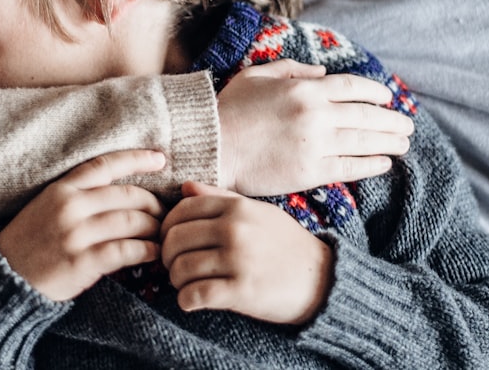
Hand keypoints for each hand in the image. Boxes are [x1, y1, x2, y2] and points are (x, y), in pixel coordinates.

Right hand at [0, 150, 166, 301]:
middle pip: (128, 196)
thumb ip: (80, 195)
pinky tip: (153, 253)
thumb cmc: (32, 240)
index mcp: (62, 189)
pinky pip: (125, 251)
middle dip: (153, 204)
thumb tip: (125, 193)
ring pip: (131, 222)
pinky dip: (146, 251)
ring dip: (154, 228)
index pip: (106, 165)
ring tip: (162, 234)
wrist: (5, 276)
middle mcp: (70, 206)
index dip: (137, 159)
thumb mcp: (48, 205)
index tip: (160, 159)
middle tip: (165, 214)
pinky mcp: (82, 262)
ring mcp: (75, 234)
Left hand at [161, 181, 332, 324]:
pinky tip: (191, 300)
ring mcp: (239, 260)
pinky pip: (195, 294)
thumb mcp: (257, 212)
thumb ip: (220, 198)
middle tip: (173, 267)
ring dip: (175, 280)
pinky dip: (185, 300)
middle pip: (175, 239)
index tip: (170, 242)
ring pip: (181, 268)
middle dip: (166, 256)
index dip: (167, 228)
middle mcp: (235, 229)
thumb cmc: (285, 244)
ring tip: (183, 284)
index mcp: (237, 207)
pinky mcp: (242, 291)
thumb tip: (185, 188)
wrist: (322, 279)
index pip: (182, 210)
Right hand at [216, 60, 412, 195]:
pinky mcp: (310, 171)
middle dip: (392, 120)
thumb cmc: (227, 110)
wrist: (211, 148)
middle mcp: (316, 114)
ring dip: (389, 141)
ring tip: (404, 143)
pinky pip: (351, 167)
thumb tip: (322, 72)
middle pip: (366, 115)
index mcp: (304, 88)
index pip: (353, 87)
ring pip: (364, 140)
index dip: (376, 92)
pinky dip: (372, 164)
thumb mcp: (256, 76)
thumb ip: (292, 69)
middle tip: (407, 125)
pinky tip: (384, 163)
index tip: (389, 98)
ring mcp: (315, 143)